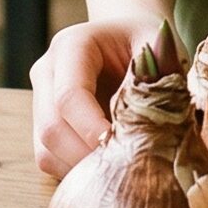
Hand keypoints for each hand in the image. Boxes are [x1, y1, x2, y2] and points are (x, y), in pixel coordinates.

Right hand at [31, 16, 155, 176]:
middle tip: (126, 167)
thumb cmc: (143, 39)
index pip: (69, 96)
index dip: (92, 128)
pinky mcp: (42, 124)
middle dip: (87, 155)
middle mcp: (47, 72)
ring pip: (46, 149)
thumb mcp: (159, 42)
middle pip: (52, 127)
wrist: (124, 36)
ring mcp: (40, 100)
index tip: (124, 149)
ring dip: (82, 167)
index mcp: (71, 46)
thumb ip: (162, 68)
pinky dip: (77, 171)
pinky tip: (108, 165)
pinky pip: (50, 159)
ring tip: (120, 167)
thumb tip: (167, 108)